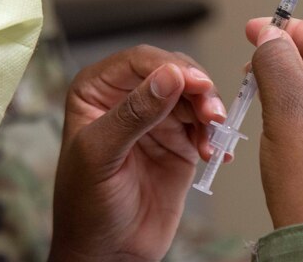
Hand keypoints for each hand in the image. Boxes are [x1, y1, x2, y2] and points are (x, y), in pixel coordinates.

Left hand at [49, 45, 225, 261]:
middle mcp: (128, 98)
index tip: (196, 84)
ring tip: (212, 141)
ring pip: (193, 96)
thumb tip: (169, 76)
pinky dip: (215, 136)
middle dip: (197, 89)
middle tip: (213, 114)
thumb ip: (134, 114)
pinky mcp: (179, 142)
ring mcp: (156, 120)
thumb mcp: (102, 155)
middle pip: (173, 73)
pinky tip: (215, 155)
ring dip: (209, 113)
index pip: (139, 61)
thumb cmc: (87, 207)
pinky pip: (205, 126)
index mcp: (97, 91)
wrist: (109, 255)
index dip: (170, 67)